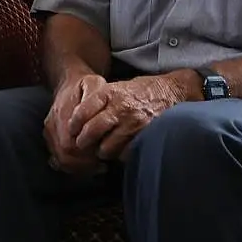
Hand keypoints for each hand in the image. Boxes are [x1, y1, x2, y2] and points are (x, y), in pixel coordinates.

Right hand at [43, 71, 107, 175]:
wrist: (68, 82)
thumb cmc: (85, 85)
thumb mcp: (94, 83)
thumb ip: (95, 97)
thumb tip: (94, 117)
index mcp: (62, 113)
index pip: (71, 145)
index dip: (87, 155)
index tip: (103, 157)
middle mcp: (52, 124)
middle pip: (65, 155)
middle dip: (84, 164)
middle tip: (102, 165)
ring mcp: (49, 131)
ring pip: (60, 159)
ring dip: (79, 167)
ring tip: (96, 166)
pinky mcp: (49, 136)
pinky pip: (56, 158)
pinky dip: (71, 166)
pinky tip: (86, 165)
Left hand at [68, 74, 188, 160]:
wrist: (170, 91)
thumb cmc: (139, 91)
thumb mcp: (116, 87)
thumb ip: (98, 100)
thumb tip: (77, 118)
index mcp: (109, 93)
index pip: (83, 111)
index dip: (74, 124)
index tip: (71, 130)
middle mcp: (119, 107)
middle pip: (92, 131)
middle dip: (84, 141)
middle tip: (81, 145)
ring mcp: (133, 123)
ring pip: (107, 146)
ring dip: (102, 151)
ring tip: (102, 149)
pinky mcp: (144, 135)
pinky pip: (125, 152)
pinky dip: (119, 154)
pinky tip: (119, 150)